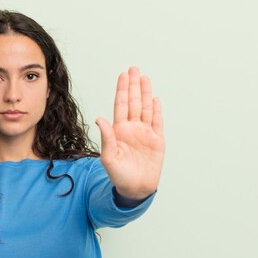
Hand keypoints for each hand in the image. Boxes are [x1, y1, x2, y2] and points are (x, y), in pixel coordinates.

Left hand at [95, 66, 164, 199]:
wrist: (135, 189)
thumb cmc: (118, 176)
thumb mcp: (109, 157)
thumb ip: (106, 137)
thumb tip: (100, 118)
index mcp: (119, 131)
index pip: (121, 106)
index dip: (122, 90)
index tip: (123, 75)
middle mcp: (132, 129)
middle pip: (133, 103)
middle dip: (133, 86)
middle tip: (133, 69)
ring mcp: (145, 133)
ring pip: (145, 108)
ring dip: (145, 93)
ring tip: (144, 78)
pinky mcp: (157, 141)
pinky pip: (157, 122)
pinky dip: (156, 111)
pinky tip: (155, 99)